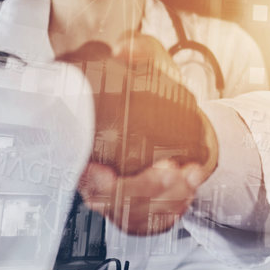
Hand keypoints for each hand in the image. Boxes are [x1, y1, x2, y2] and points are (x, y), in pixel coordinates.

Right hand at [62, 35, 217, 235]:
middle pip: (109, 199)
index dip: (88, 178)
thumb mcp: (149, 69)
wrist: (176, 128)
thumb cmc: (152, 101)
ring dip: (166, 198)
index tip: (102, 172)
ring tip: (191, 174)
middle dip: (140, 189)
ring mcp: (120, 201)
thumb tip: (125, 48)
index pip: (78, 172)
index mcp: (86, 150)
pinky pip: (155, 222)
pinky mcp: (141, 214)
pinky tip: (191, 186)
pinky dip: (176, 207)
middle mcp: (98, 181)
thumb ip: (139, 52)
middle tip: (168, 169)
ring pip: (136, 214)